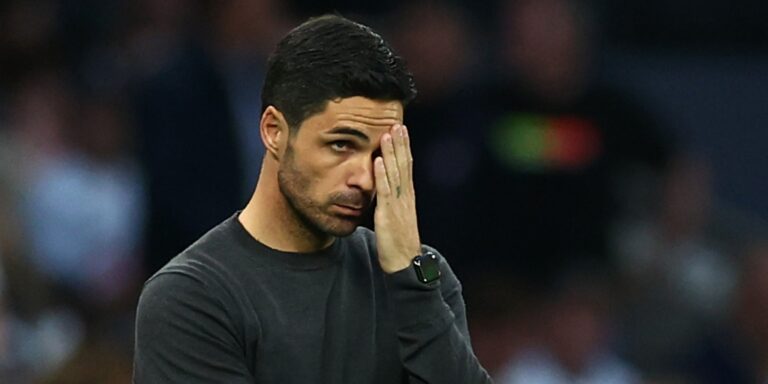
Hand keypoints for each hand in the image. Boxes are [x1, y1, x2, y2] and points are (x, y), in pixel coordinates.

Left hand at [374, 124, 420, 273]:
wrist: (404, 264)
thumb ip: (390, 202)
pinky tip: (378, 161)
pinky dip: (382, 175)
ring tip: (388, 135)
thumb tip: (383, 190)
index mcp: (406, 197)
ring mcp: (398, 205)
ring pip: (396, 174)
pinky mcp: (388, 215)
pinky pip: (385, 192)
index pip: (406, 167)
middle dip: (400, 144)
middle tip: (397, 124)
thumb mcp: (396, 217)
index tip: (401, 130)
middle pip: (404, 165)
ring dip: (391, 153)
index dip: (403, 148)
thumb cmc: (398, 243)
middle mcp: (405, 197)